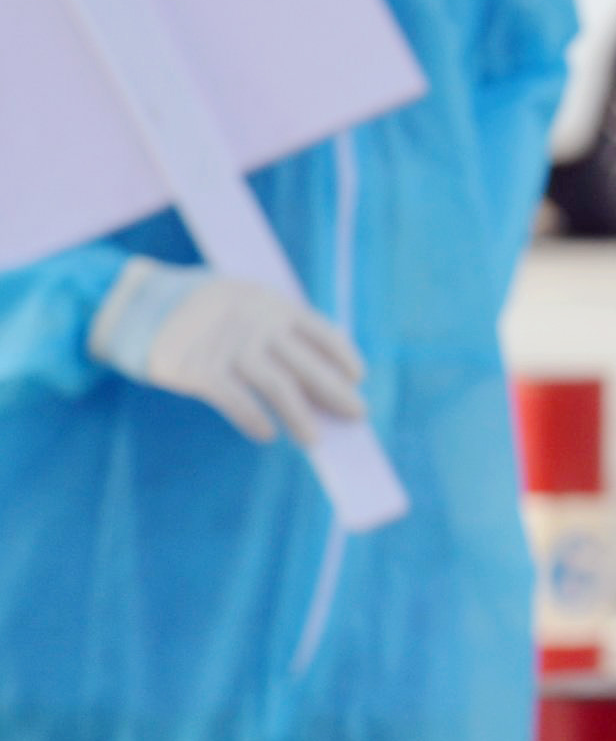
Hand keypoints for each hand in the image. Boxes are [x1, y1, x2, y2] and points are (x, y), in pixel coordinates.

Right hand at [89, 260, 366, 446]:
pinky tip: (268, 434)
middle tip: (357, 416)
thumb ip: (276, 326)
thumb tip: (319, 370)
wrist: (132, 302)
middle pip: (306, 366)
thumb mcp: (242, 299)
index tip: (358, 378)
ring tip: (315, 440)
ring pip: (278, 388)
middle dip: (335, 393)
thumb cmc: (199, 308)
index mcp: (271, 304)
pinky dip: (254, 419)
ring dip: (301, 417)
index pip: (322, 332)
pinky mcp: (196, 369)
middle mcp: (254, 324)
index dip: (343, 357)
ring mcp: (226, 346)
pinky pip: (235, 400)